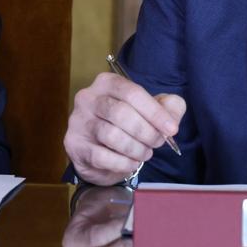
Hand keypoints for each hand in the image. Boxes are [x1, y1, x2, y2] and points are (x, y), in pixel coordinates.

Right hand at [63, 72, 184, 185]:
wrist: (98, 152)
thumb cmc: (126, 125)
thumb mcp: (150, 111)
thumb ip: (168, 106)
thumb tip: (173, 111)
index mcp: (107, 83)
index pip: (132, 92)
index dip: (155, 112)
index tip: (172, 129)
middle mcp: (88, 98)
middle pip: (121, 113)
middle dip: (146, 132)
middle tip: (157, 143)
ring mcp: (78, 121)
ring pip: (112, 135)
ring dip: (136, 148)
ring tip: (144, 153)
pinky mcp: (74, 144)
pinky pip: (102, 156)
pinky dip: (123, 163)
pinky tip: (131, 162)